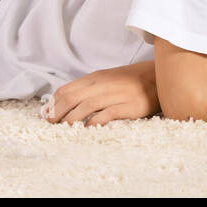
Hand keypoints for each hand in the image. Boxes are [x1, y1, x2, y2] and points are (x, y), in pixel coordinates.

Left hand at [43, 61, 159, 125]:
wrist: (159, 77)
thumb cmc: (130, 81)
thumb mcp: (107, 78)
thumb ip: (88, 88)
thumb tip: (63, 102)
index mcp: (97, 77)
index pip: (68, 89)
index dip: (54, 103)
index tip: (47, 115)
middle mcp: (105, 84)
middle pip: (74, 97)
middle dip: (59, 112)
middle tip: (51, 124)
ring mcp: (117, 95)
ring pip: (87, 105)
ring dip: (72, 118)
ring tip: (65, 128)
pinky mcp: (130, 106)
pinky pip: (108, 113)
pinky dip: (95, 121)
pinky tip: (89, 128)